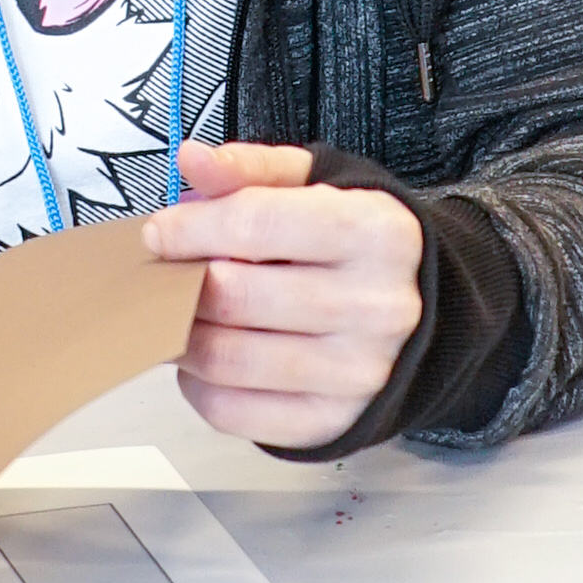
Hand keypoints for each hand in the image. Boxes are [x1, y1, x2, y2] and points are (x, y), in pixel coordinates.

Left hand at [144, 141, 423, 450]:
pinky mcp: (332, 423)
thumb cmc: (356, 244)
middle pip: (236, 295)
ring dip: (182, 335)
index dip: (191, 227)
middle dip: (181, 282)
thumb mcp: (318, 184)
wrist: (425, 316)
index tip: (157, 232)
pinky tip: (203, 359)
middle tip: (165, 274)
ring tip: (175, 314)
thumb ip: (252, 168)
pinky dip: (199, 386)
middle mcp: (376, 307)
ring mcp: (358, 374)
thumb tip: (191, 160)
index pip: (257, 224)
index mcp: (374, 233)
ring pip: (228, 359)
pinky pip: (235, 412)